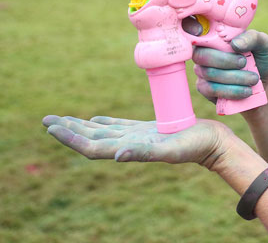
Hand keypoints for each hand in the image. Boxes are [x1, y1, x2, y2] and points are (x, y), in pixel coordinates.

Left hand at [42, 115, 231, 168]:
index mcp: (130, 148)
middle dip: (69, 130)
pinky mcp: (147, 130)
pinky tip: (96, 119)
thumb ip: (144, 152)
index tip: (52, 127)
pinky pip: (119, 126)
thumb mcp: (170, 148)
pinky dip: (104, 122)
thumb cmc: (195, 146)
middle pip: (92, 138)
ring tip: (62, 119)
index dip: (71, 138)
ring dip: (81, 126)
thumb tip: (116, 155)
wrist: (213, 143)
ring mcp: (137, 137)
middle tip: (47, 120)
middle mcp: (129, 144)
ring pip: (102, 131)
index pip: (92, 146)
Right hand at [192, 30, 267, 103]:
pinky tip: (246, 91)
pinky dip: (231, 90)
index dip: (193, 28)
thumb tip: (234, 44)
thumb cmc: (259, 59)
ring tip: (253, 79)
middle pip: (201, 55)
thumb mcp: (262, 45)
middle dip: (225, 60)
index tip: (215, 38)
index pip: (193, 28)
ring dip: (234, 77)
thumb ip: (251, 38)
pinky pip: (211, 89)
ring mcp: (201, 70)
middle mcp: (203, 51)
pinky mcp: (204, 88)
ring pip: (209, 73)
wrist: (262, 85)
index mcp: (214, 36)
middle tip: (244, 63)